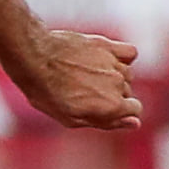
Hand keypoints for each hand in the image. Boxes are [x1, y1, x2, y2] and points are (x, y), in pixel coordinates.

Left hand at [14, 30, 141, 130]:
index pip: (135, 110)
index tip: (101, 108)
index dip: (120, 112)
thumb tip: (135, 123)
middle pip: (127, 92)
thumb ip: (107, 122)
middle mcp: (118, 84)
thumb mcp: (72, 119)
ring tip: (86, 75)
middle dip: (111, 95)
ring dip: (113, 76)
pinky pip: (129, 53)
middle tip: (83, 92)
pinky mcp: (107, 45)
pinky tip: (105, 61)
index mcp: (112, 106)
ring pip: (126, 74)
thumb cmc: (47, 93)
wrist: (33, 59)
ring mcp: (113, 63)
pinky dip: (122, 57)